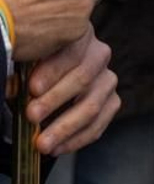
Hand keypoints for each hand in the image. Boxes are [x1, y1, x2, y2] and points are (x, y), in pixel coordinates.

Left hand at [26, 27, 118, 155]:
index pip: (72, 50)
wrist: (53, 80)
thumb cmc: (36, 69)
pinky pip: (99, 124)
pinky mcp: (112, 102)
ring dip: (65, 127)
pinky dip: (77, 139)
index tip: (33, 88)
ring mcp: (108, 80)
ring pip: (93, 105)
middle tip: (32, 115)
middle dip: (55, 100)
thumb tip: (10, 87)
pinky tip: (58, 148)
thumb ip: (20, 72)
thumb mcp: (27, 63)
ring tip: (42, 143)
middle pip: (84, 78)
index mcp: (79, 36)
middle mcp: (100, 55)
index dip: (53, 69)